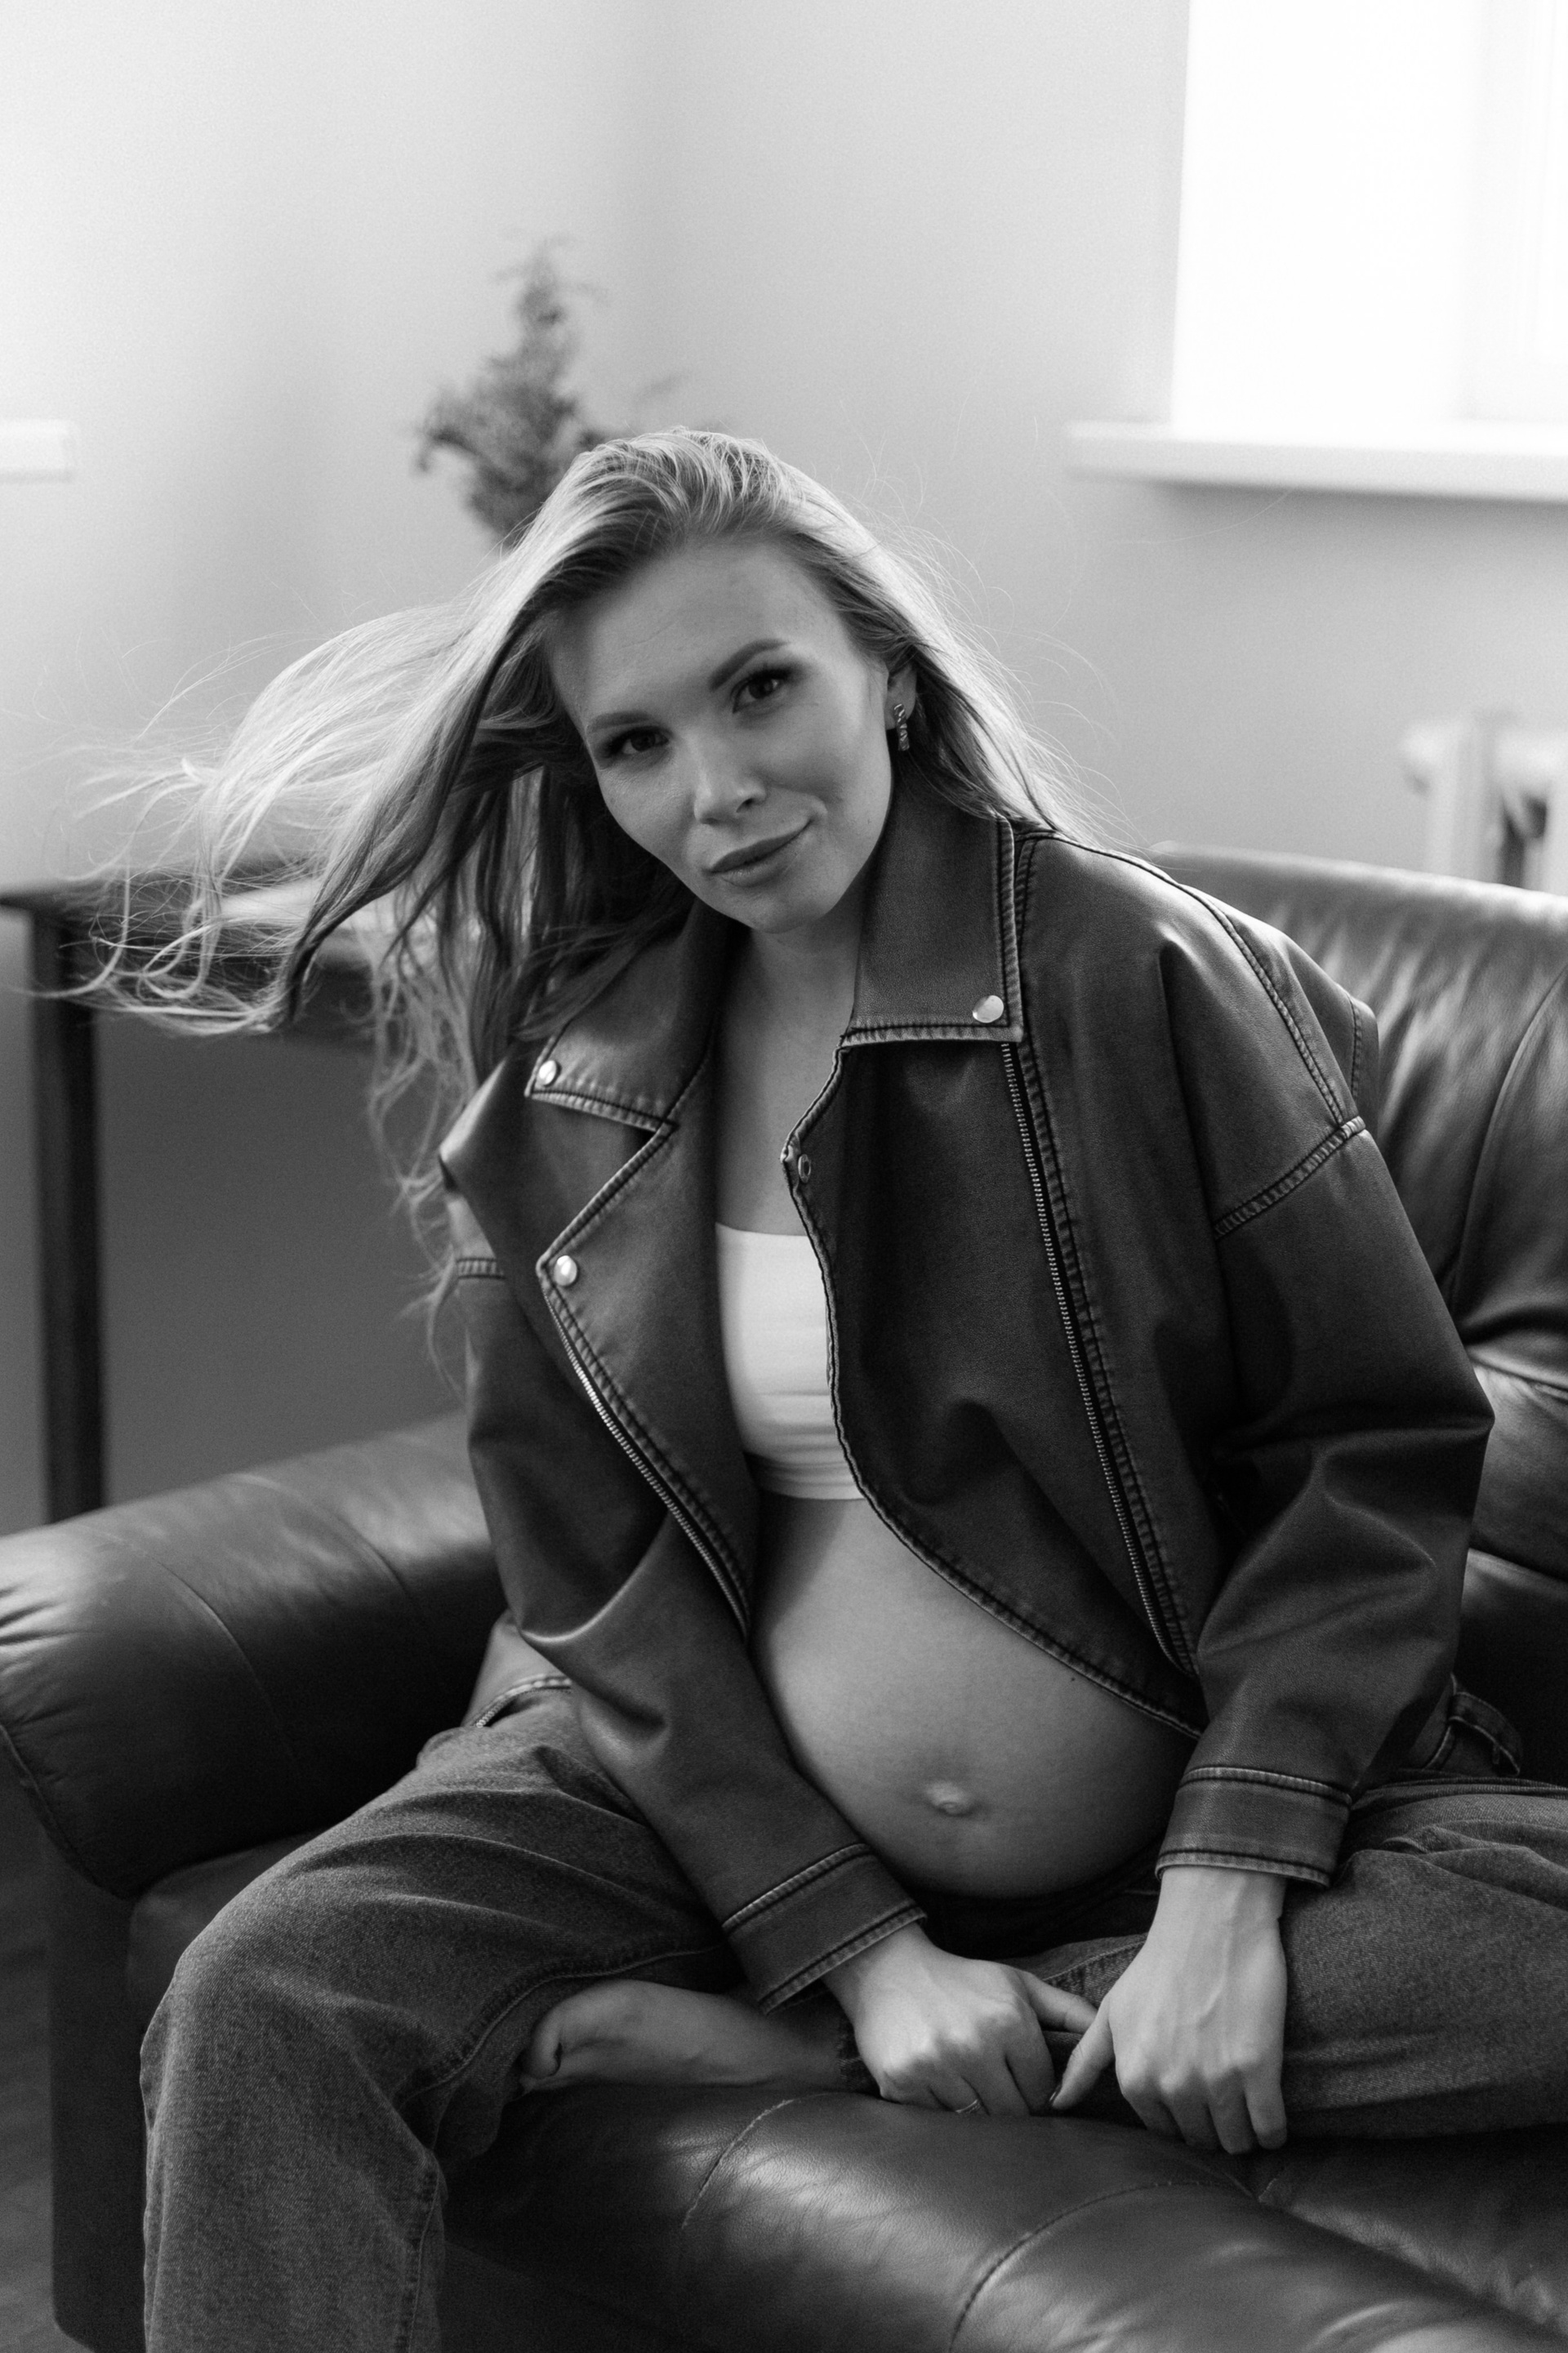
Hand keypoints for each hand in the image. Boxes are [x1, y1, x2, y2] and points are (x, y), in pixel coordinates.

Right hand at [825, 1924, 1096, 2115]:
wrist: (887, 1970)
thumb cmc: (962, 1981)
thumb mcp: (1017, 1984)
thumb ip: (1068, 2010)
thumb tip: (1110, 2038)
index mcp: (1009, 2020)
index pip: (1042, 2093)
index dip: (1037, 2095)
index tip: (1023, 2086)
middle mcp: (974, 2044)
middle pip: (1013, 2114)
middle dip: (1010, 2109)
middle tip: (998, 2093)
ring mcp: (936, 2065)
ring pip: (976, 2122)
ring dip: (976, 2112)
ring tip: (968, 2088)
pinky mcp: (902, 2082)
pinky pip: (937, 2122)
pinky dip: (941, 2113)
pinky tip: (938, 2087)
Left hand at [1051, 1866, 1288, 2153]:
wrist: (1210, 1923)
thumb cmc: (1159, 1965)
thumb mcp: (1111, 2012)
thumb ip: (1084, 2062)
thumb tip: (1056, 2104)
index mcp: (1136, 2078)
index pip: (1164, 2133)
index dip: (1181, 2118)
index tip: (1194, 2099)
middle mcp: (1173, 2086)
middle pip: (1201, 2140)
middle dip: (1212, 2127)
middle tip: (1223, 2097)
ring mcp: (1217, 2081)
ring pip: (1237, 2143)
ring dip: (1244, 2133)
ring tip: (1247, 2104)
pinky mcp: (1258, 2070)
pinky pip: (1271, 2130)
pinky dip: (1274, 2131)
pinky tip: (1271, 2112)